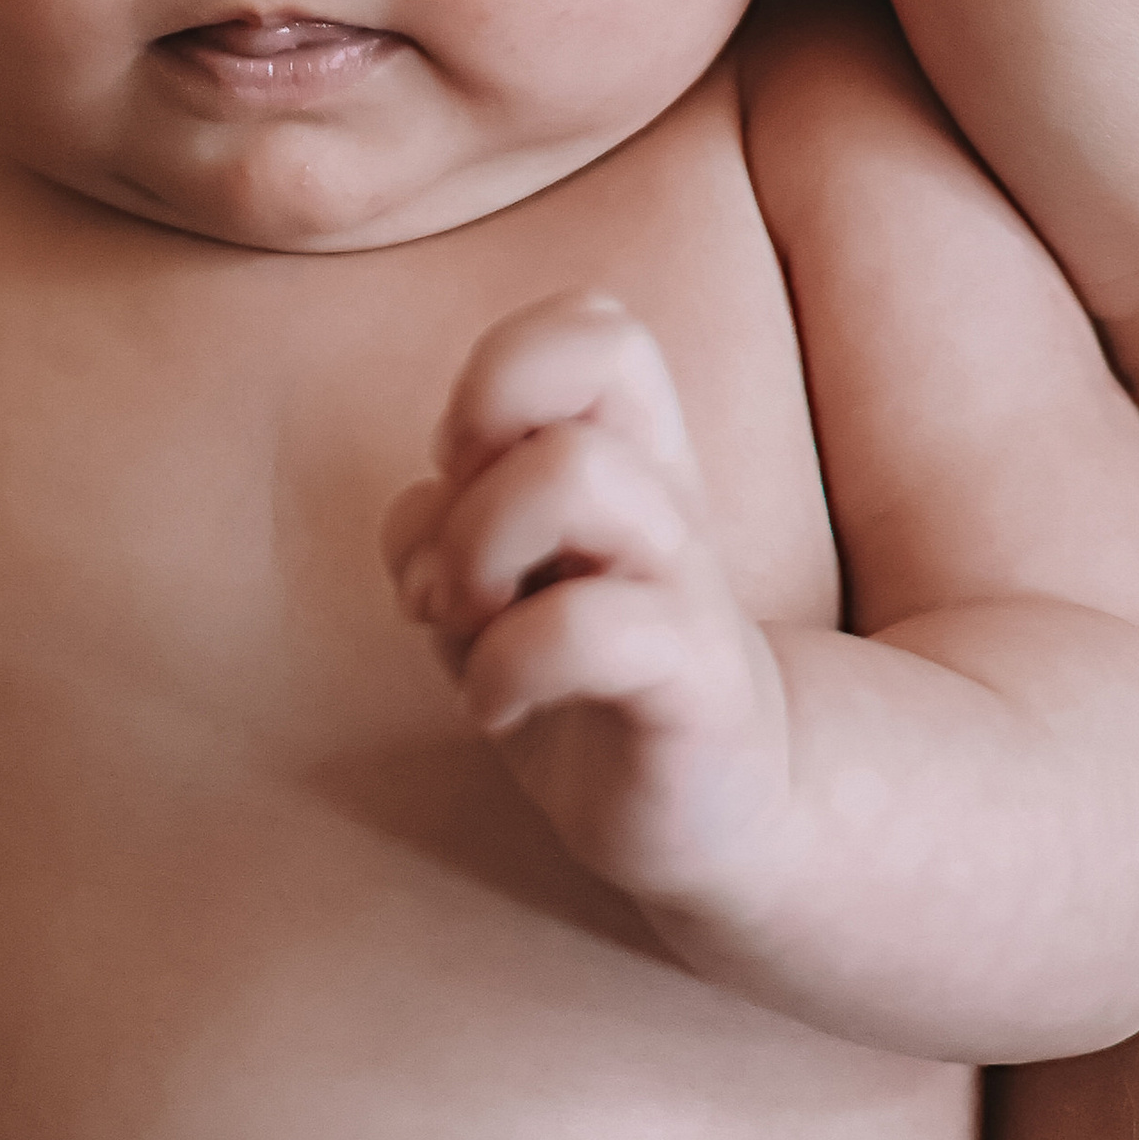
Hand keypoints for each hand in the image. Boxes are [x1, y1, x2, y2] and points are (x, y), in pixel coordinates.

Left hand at [381, 293, 788, 913]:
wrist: (719, 817)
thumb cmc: (587, 688)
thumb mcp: (493, 591)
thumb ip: (443, 527)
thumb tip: (420, 518)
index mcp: (629, 459)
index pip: (593, 323)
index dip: (500, 373)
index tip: (462, 474)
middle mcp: (667, 500)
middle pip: (604, 345)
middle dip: (480, 425)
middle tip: (461, 544)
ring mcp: (687, 586)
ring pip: (577, 471)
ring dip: (476, 544)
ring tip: (467, 622)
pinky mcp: (695, 684)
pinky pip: (589, 627)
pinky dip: (503, 668)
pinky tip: (495, 712)